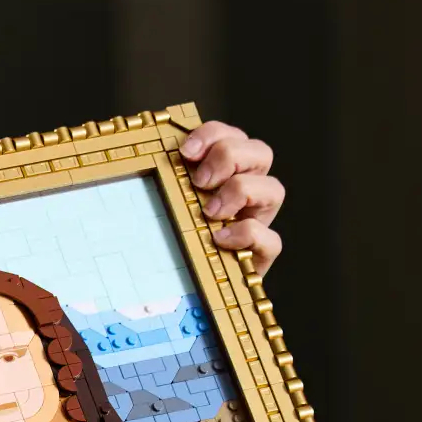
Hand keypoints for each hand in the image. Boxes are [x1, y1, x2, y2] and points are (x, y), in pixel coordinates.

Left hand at [179, 121, 284, 271]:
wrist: (188, 286)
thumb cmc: (172, 240)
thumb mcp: (166, 204)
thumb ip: (165, 182)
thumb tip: (146, 161)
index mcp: (227, 172)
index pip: (231, 136)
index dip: (213, 135)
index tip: (185, 151)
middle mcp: (249, 191)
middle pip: (260, 152)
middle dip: (229, 156)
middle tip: (200, 181)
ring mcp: (259, 221)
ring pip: (275, 188)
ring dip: (241, 191)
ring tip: (210, 212)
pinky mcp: (261, 254)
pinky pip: (272, 238)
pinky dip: (247, 234)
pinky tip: (219, 239)